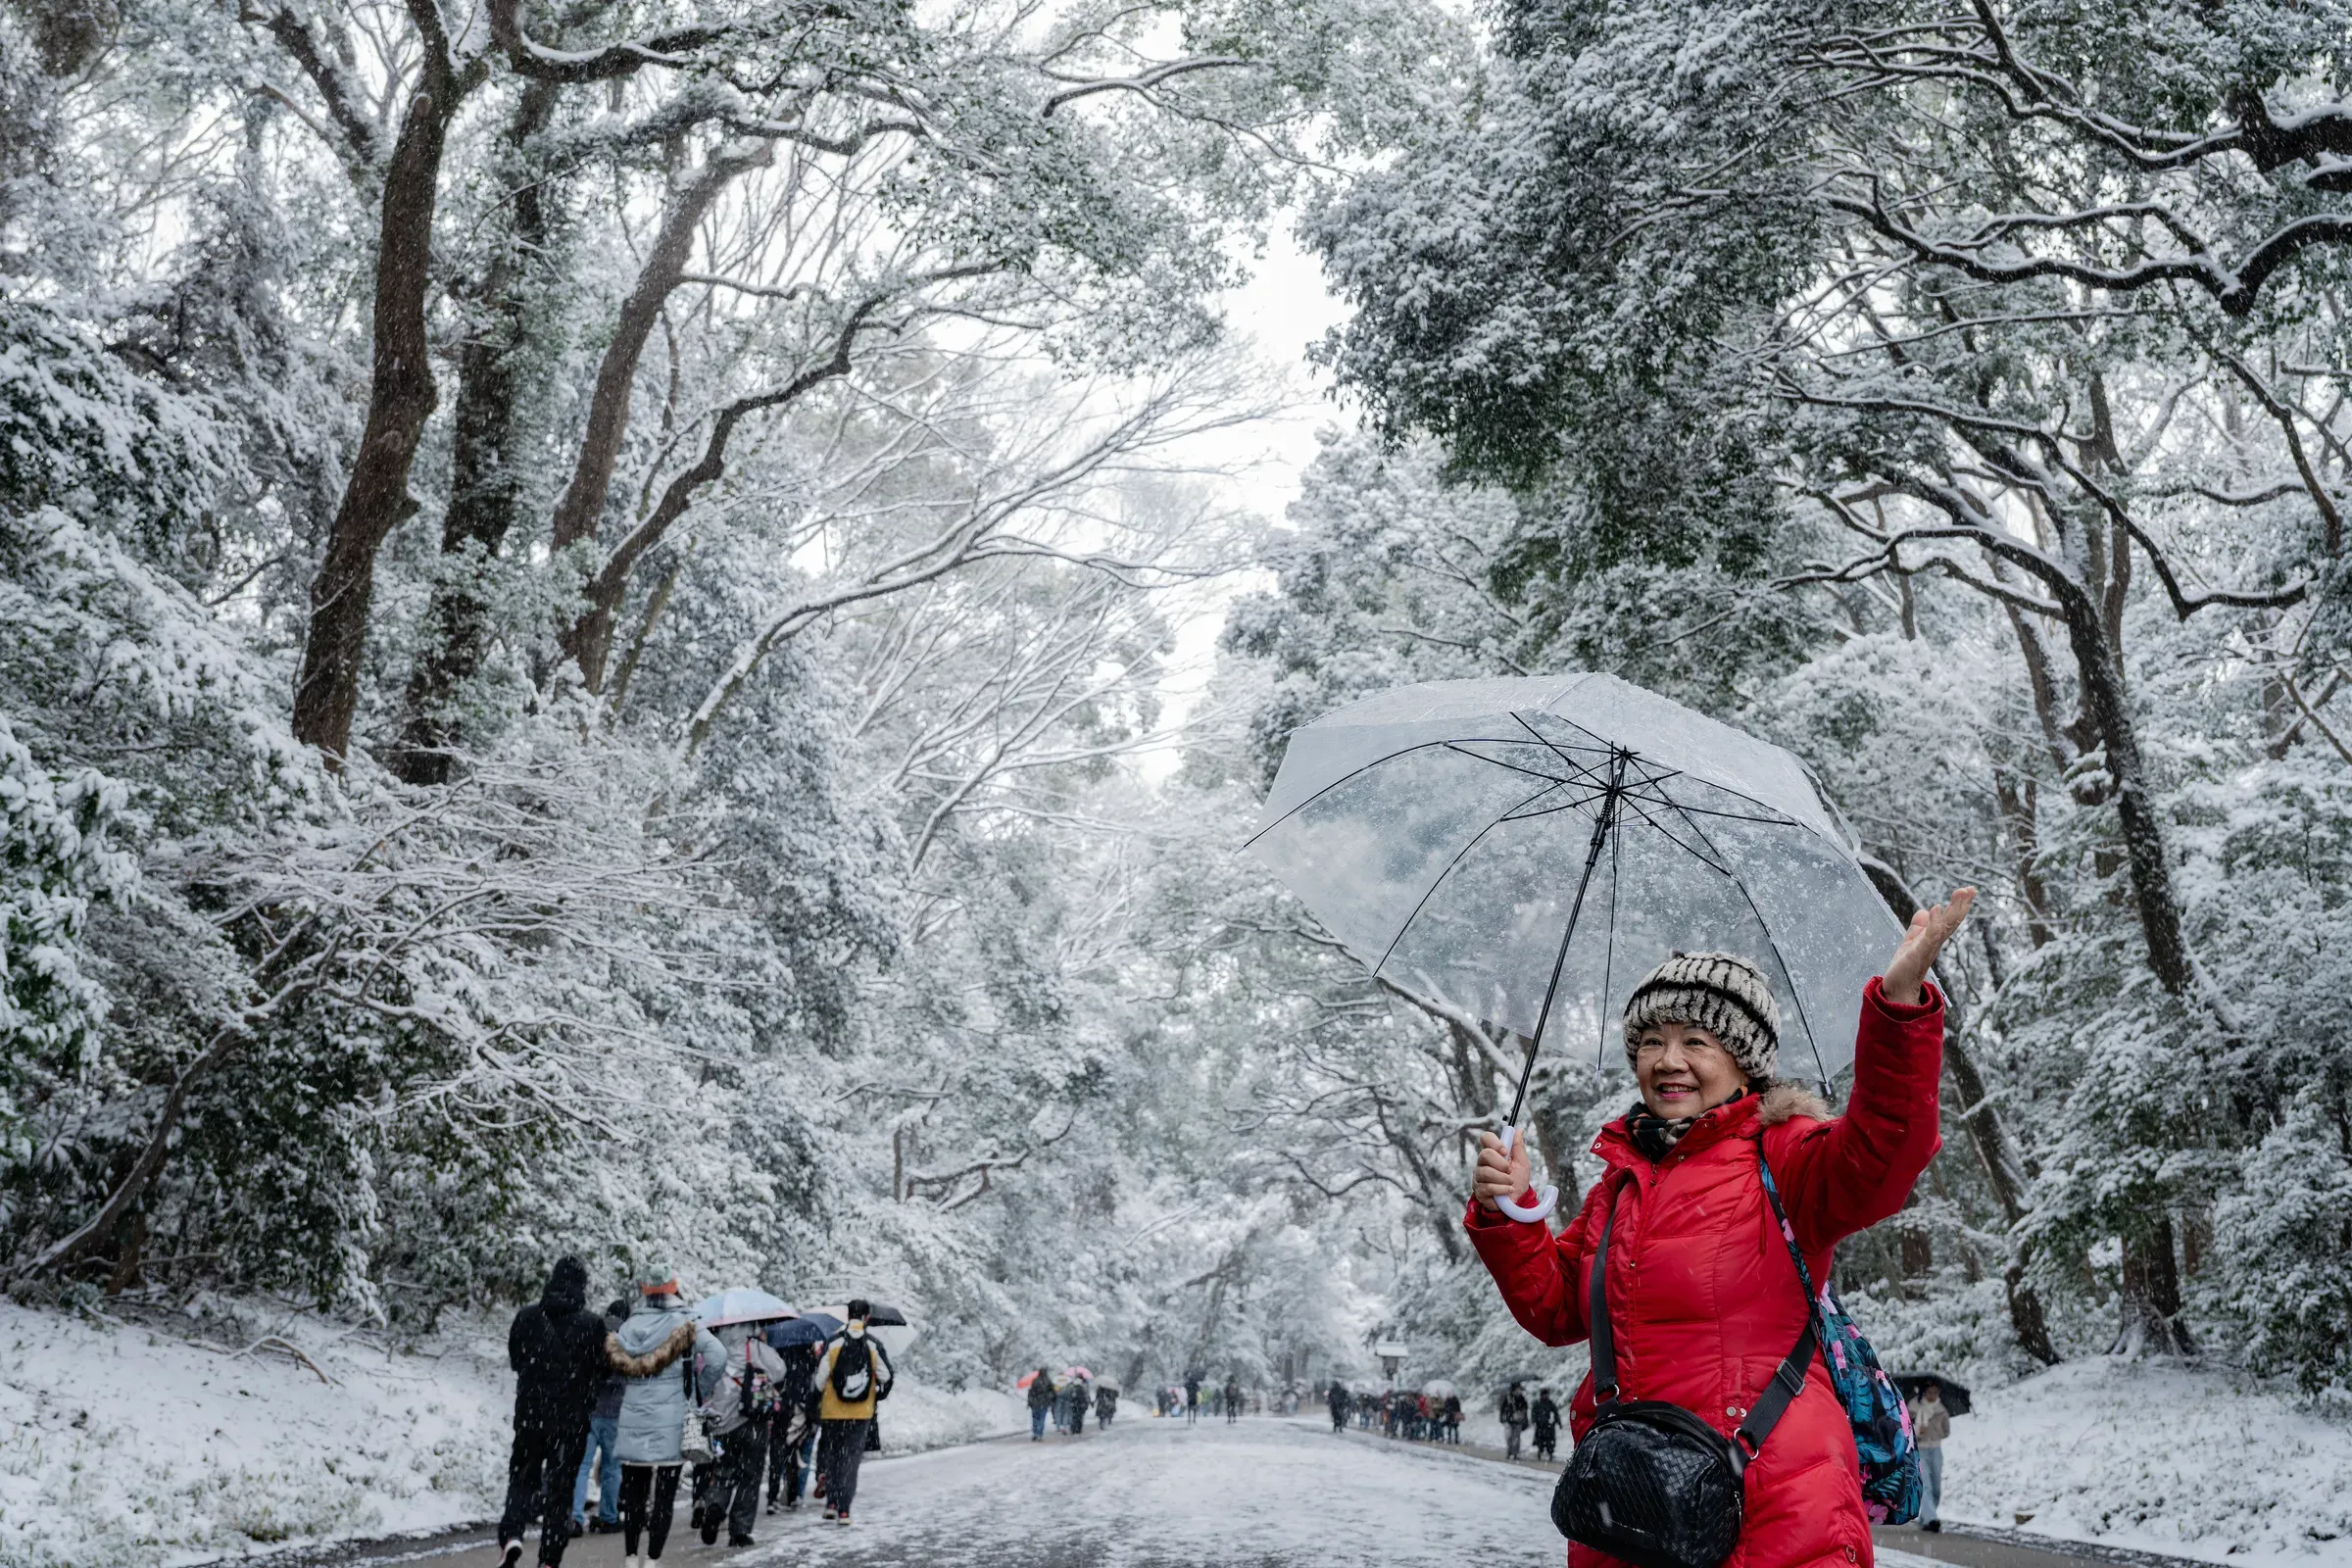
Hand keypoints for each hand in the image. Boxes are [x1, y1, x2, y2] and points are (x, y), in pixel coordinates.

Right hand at [1472, 1130, 1529, 1210]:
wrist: (1518, 1201)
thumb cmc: (1518, 1180)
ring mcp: (1478, 1177)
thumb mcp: (1522, 1163)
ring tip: (1510, 1183)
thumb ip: (1518, 1147)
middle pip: (1485, 1154)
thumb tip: (1519, 1130)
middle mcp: (1482, 1163)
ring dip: (1503, 1179)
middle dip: (1501, 1163)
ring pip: (1486, 1172)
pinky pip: (1488, 1187)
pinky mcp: (1478, 1191)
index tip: (1506, 1151)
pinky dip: (1501, 1189)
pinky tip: (1507, 1191)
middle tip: (1510, 1171)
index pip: (1486, 1138)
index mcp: (1493, 1153)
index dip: (1495, 1142)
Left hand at [1882, 887, 1974, 1005]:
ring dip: (1953, 909)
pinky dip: (1934, 922)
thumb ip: (1918, 928)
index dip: (1959, 905)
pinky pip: (1929, 935)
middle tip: (1971, 889)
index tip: (1968, 890)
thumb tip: (1923, 910)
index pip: (1950, 919)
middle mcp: (1935, 943)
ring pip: (1946, 926)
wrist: (1898, 989)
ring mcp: (1929, 947)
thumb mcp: (1910, 942)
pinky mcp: (1919, 952)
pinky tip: (1936, 908)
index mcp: (1934, 939)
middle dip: (1961, 904)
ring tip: (1960, 893)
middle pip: (1952, 921)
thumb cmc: (1905, 968)